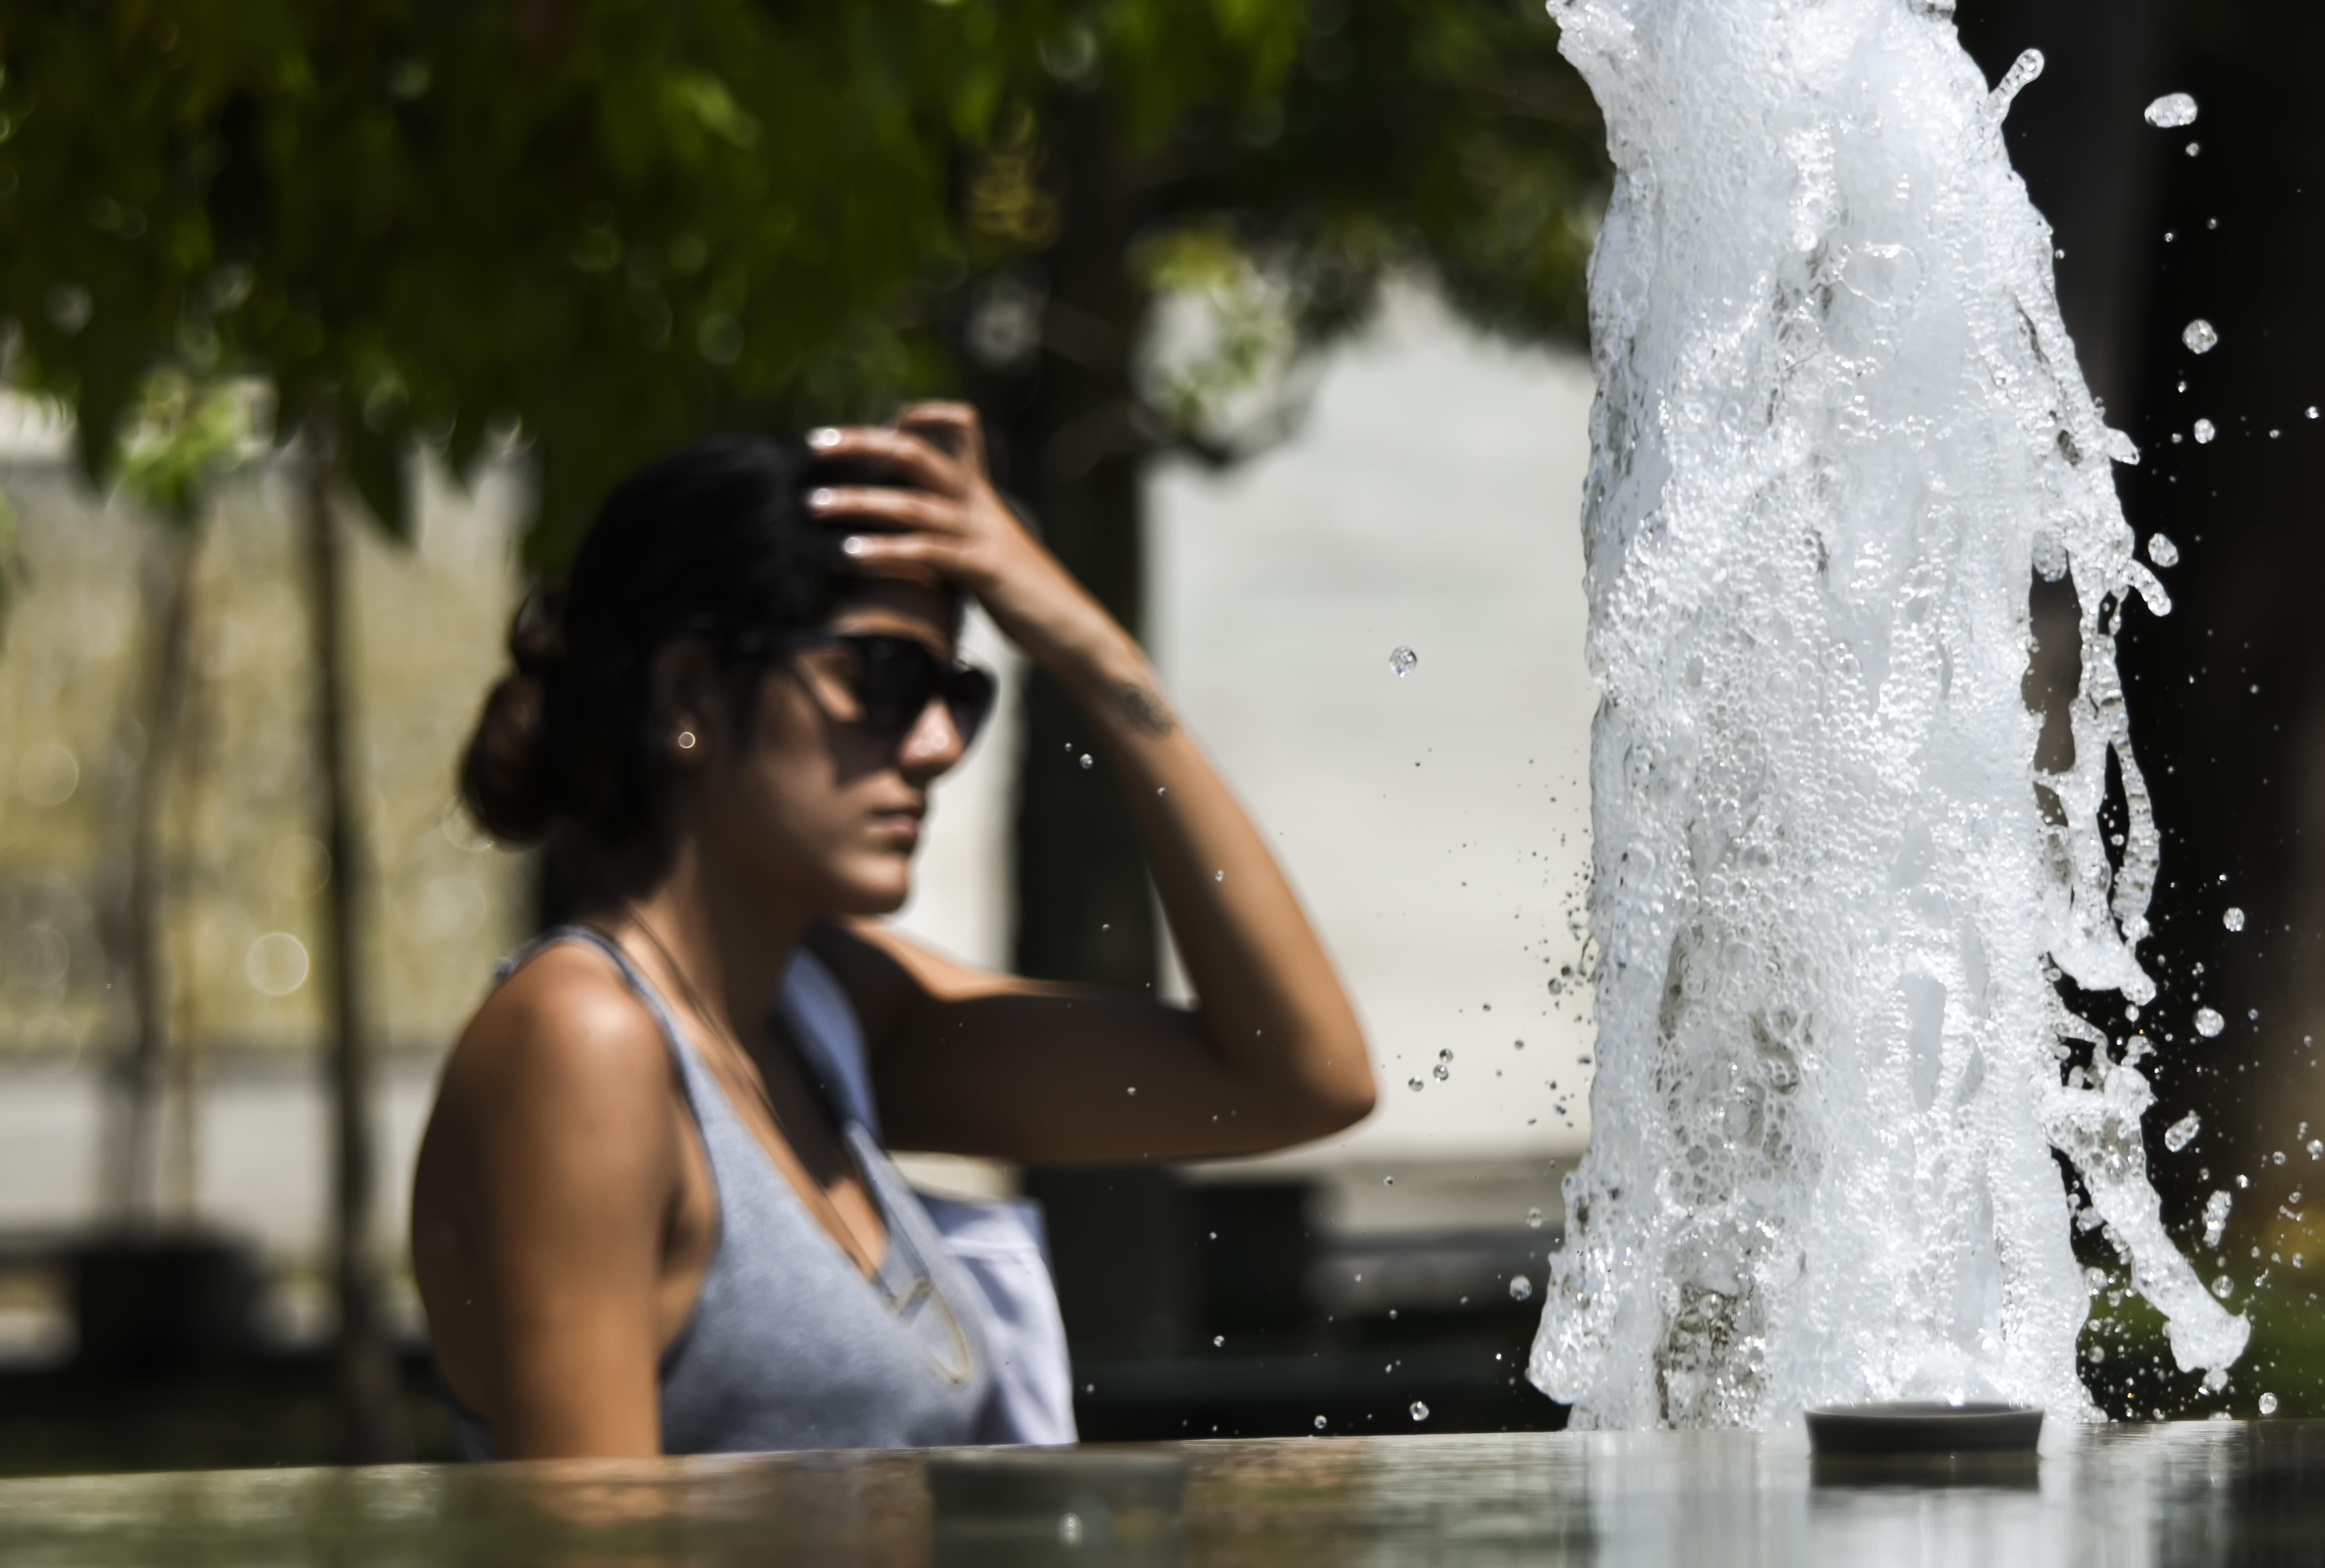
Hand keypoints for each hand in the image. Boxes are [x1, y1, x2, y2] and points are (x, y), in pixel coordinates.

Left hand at [806, 404, 1125, 675]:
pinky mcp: (986, 568)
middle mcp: (980, 503)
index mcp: (981, 494)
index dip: (916, 415)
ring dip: (859, 500)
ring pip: (913, 503)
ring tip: (814, 503)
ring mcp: (983, 534)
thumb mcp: (984, 550)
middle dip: (864, 443)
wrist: (1072, 630)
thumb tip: (908, 530)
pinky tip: (851, 553)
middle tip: (815, 443)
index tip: (874, 424)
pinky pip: (929, 551)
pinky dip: (887, 550)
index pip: (957, 427)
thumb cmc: (1024, 597)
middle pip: (917, 452)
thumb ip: (949, 531)